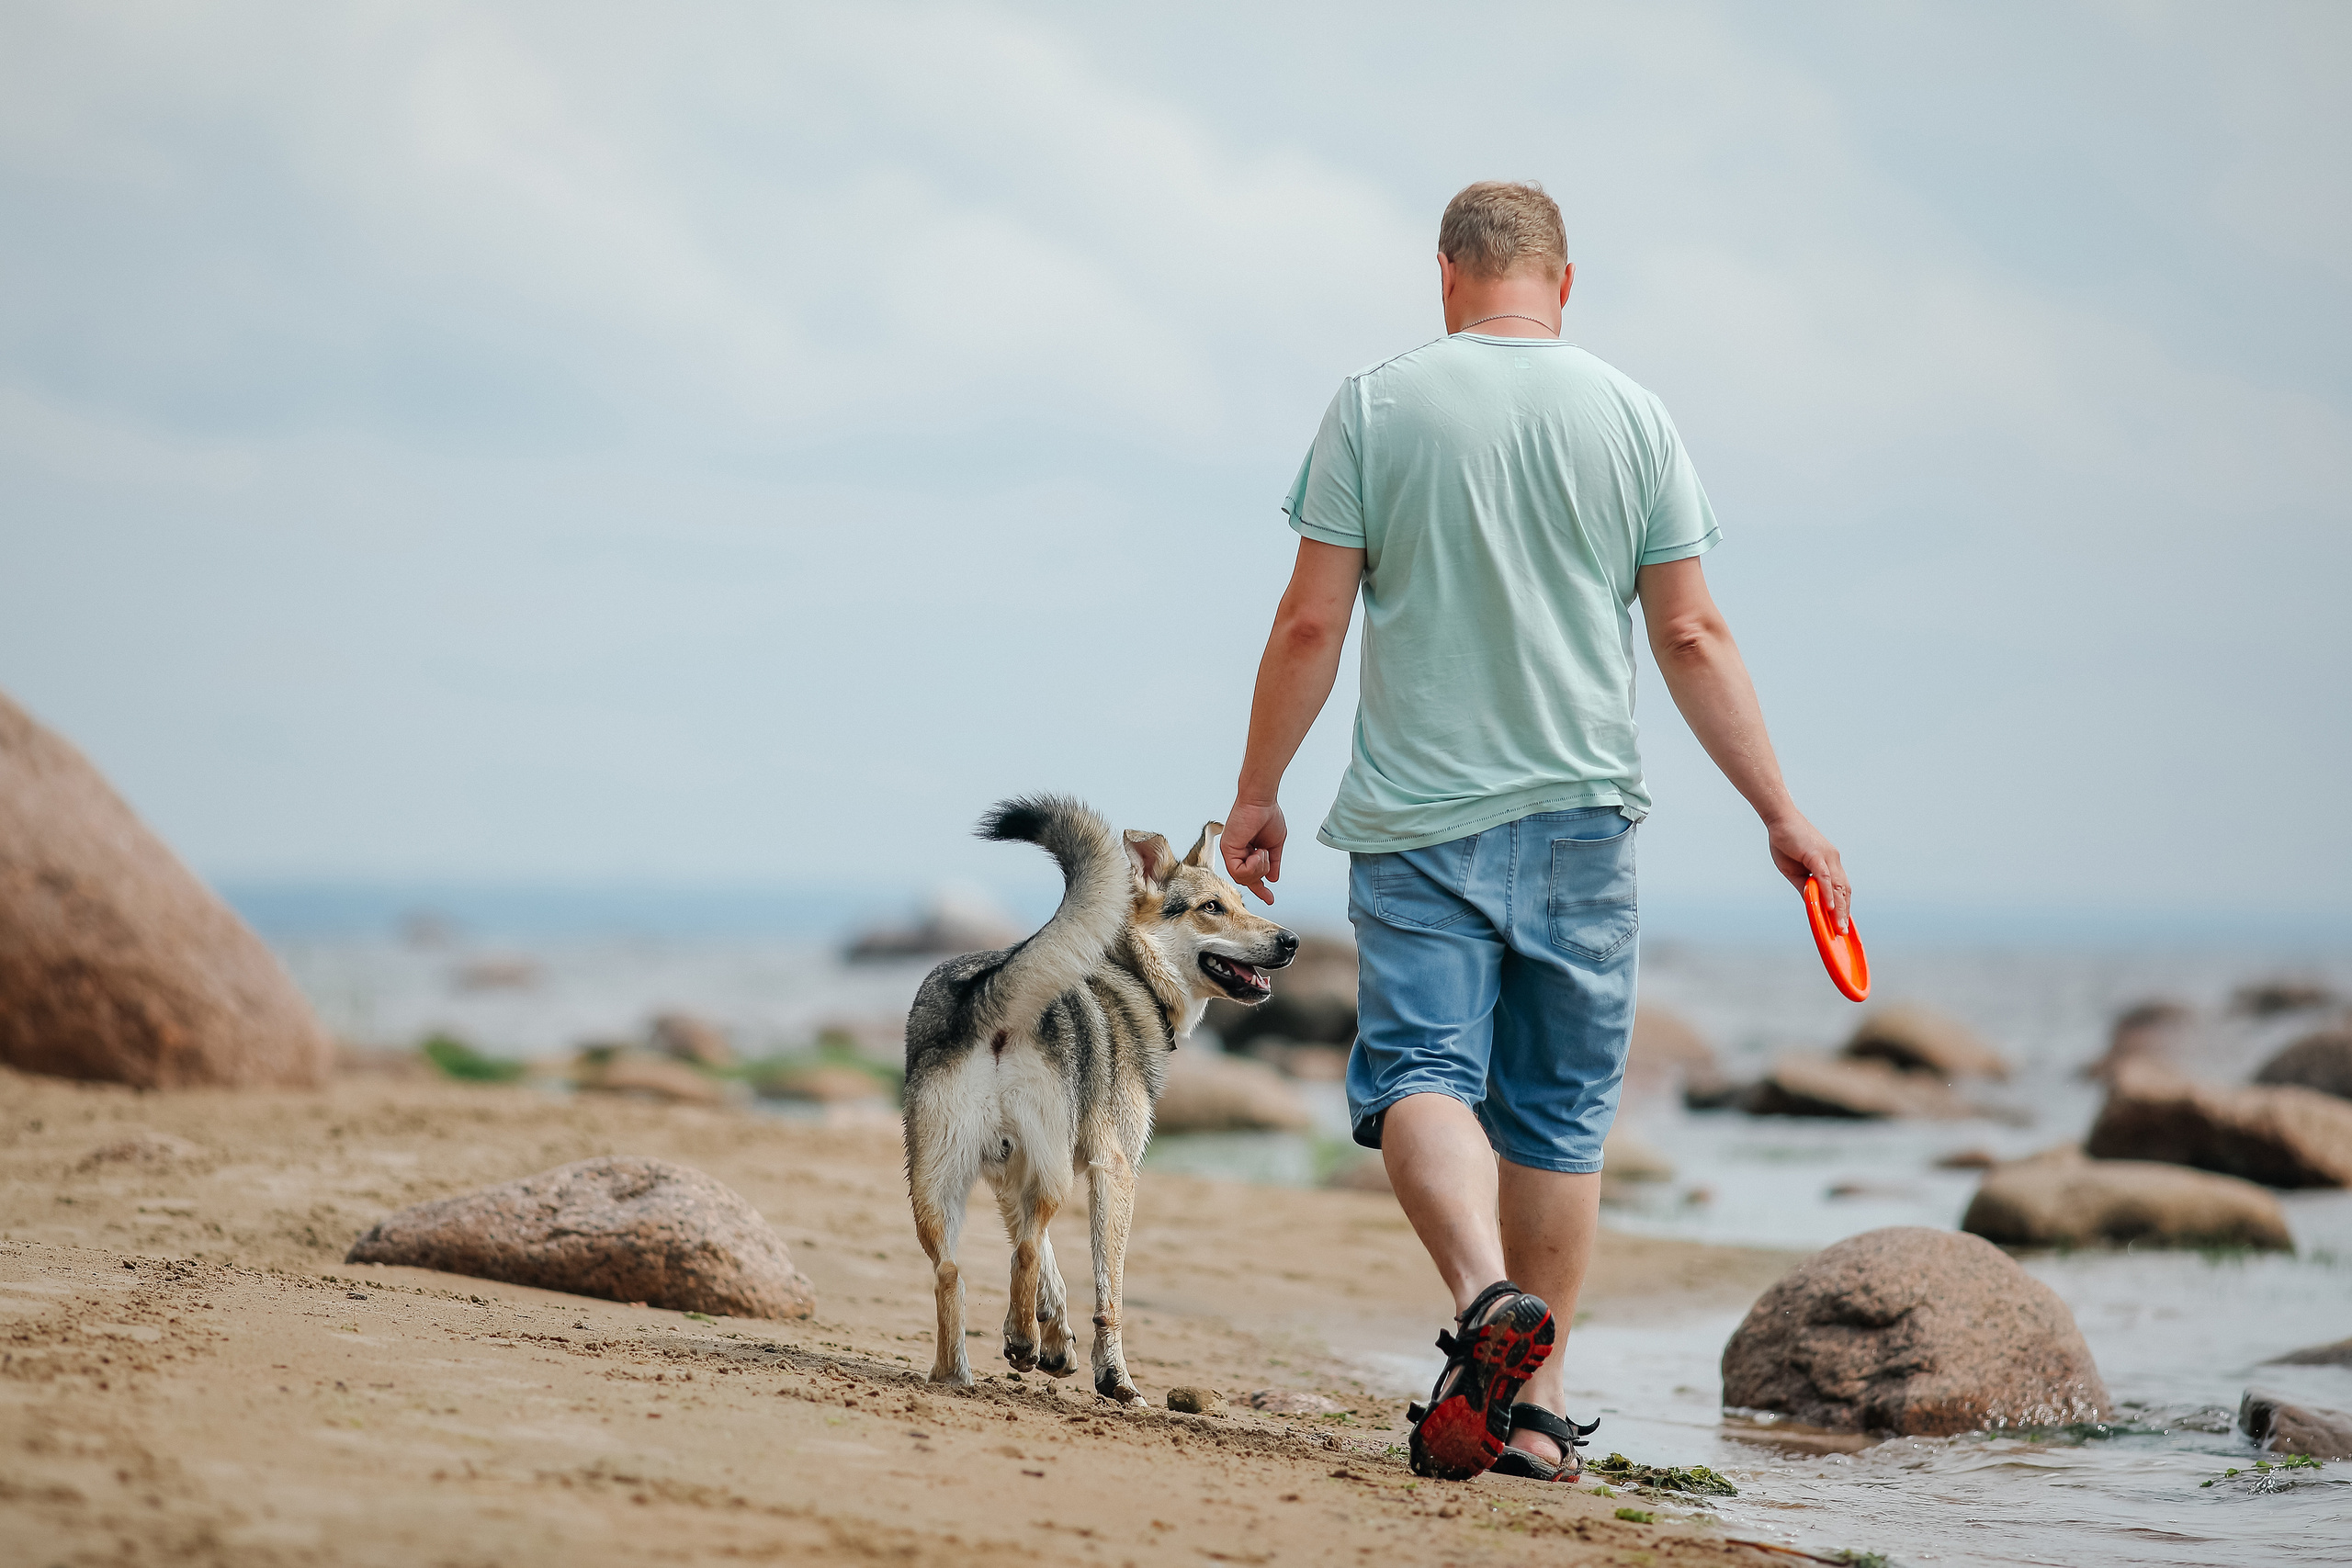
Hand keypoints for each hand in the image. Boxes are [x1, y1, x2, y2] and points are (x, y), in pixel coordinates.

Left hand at [1221, 798, 1286, 903]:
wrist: (1262, 801)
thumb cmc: (1268, 816)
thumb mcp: (1274, 844)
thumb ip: (1273, 863)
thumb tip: (1273, 878)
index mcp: (1247, 852)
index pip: (1251, 876)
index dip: (1261, 889)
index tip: (1270, 899)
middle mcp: (1237, 854)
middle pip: (1247, 879)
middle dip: (1260, 874)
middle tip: (1265, 857)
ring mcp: (1231, 852)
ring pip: (1243, 878)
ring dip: (1258, 868)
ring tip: (1262, 852)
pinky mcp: (1227, 849)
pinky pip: (1239, 871)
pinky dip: (1252, 866)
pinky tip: (1257, 852)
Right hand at [1767, 813, 1851, 932]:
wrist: (1780, 819)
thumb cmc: (1786, 842)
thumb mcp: (1795, 871)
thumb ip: (1805, 887)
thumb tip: (1813, 904)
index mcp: (1830, 864)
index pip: (1841, 889)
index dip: (1844, 907)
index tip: (1843, 924)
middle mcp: (1833, 861)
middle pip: (1844, 891)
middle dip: (1845, 912)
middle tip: (1842, 931)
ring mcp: (1827, 857)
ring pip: (1838, 886)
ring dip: (1840, 908)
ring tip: (1839, 926)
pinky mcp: (1817, 855)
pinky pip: (1825, 877)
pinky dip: (1829, 893)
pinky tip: (1830, 907)